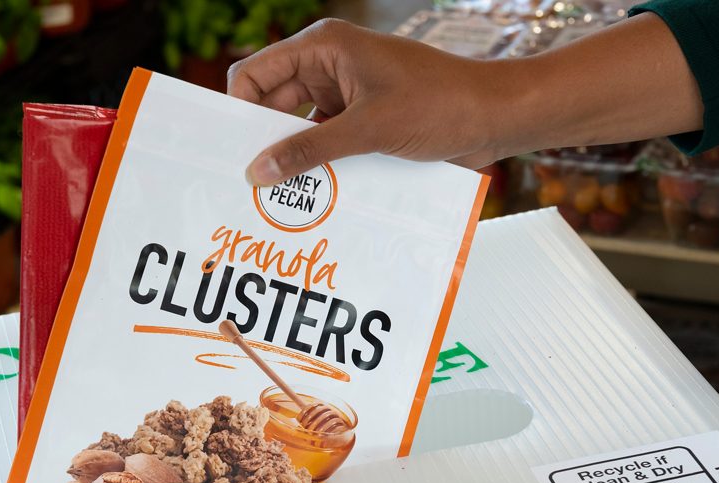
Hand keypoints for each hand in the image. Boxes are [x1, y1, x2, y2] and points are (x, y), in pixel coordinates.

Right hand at [228, 19, 516, 184]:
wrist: (494, 117)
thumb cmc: (438, 104)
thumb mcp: (367, 129)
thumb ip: (308, 150)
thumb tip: (256, 172)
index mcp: (324, 47)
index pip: (256, 73)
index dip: (236, 109)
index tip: (224, 152)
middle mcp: (329, 65)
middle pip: (272, 104)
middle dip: (260, 140)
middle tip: (242, 185)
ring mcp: (346, 94)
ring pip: (298, 128)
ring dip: (291, 159)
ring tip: (272, 199)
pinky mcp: (362, 120)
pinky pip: (325, 143)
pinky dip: (317, 167)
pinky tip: (307, 198)